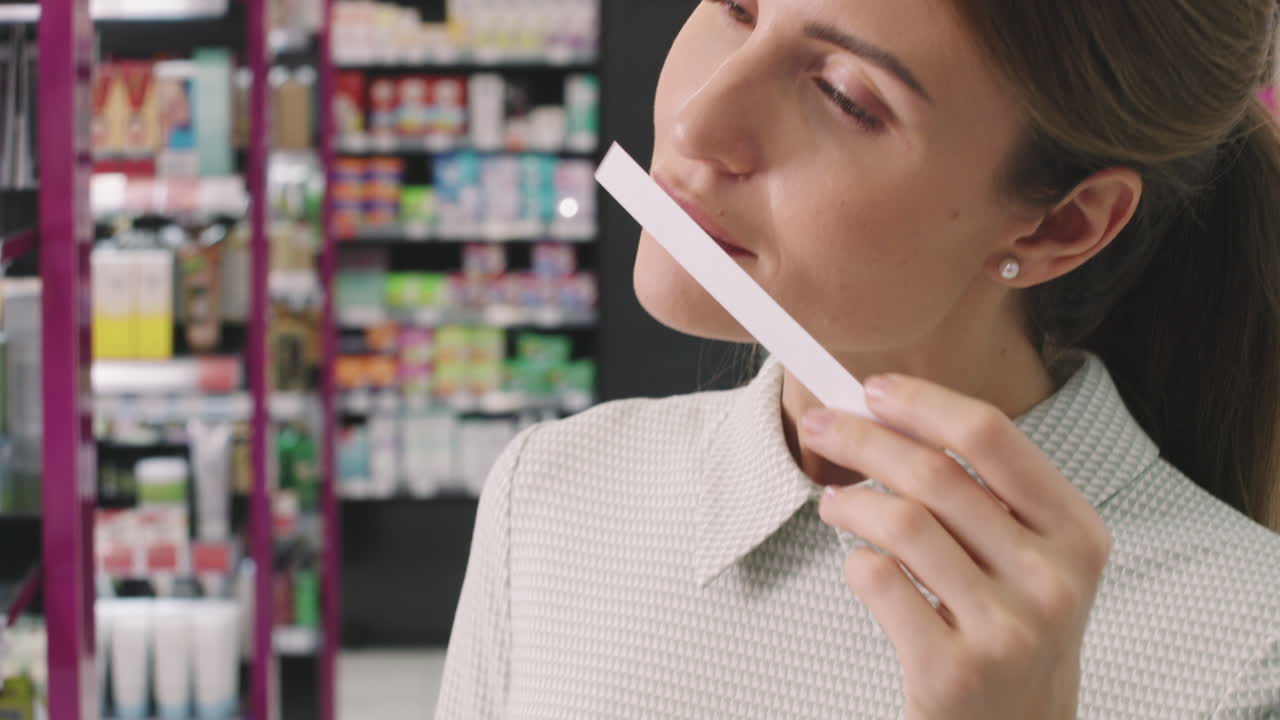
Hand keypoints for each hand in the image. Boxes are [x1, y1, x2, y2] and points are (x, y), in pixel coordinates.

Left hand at [801, 374, 1111, 719]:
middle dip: (863, 437)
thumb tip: (889, 411)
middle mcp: (1053, 579)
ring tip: (832, 503)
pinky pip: (879, 582)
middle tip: (822, 425)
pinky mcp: (954, 670)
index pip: (991, 435)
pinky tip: (859, 565)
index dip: (922, 401)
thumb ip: (982, 491)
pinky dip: (856, 563)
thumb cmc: (1011, 627)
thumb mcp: (1028, 557)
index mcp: (1077, 533)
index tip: (872, 388)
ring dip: (850, 501)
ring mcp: (1007, 629)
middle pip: (936, 473)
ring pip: (902, 523)